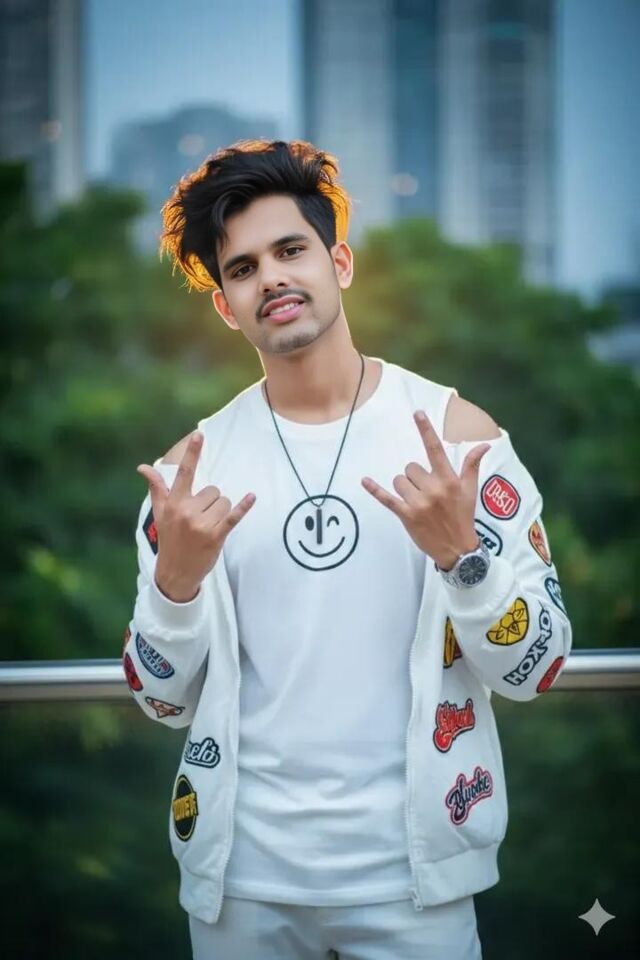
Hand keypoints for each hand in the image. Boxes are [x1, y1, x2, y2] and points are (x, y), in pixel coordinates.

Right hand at [136, 431, 255, 601]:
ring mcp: (201, 525)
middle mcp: (186, 511)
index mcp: (174, 503)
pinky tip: (252, 497)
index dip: (193, 453)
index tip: (200, 434)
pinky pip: (233, 517)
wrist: (174, 573)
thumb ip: (156, 488)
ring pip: (224, 502)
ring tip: (209, 527)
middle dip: (211, 502)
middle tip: (200, 520)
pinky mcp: (215, 537)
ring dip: (221, 512)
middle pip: (213, 491)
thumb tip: (143, 467)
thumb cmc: (169, 539)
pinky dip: (243, 507)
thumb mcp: (160, 513)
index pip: (184, 473)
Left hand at [361, 410, 489, 569]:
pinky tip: (365, 481)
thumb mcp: (470, 491)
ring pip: (399, 481)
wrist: (458, 549)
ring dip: (405, 488)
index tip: (417, 414)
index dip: (426, 430)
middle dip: (416, 477)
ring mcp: (419, 503)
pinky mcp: (407, 516)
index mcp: (449, 480)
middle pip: (411, 468)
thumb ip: (472, 465)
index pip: (435, 450)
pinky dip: (375, 490)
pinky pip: (387, 499)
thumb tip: (484, 445)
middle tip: (427, 493)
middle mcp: (434, 489)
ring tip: (417, 502)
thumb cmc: (463, 517)